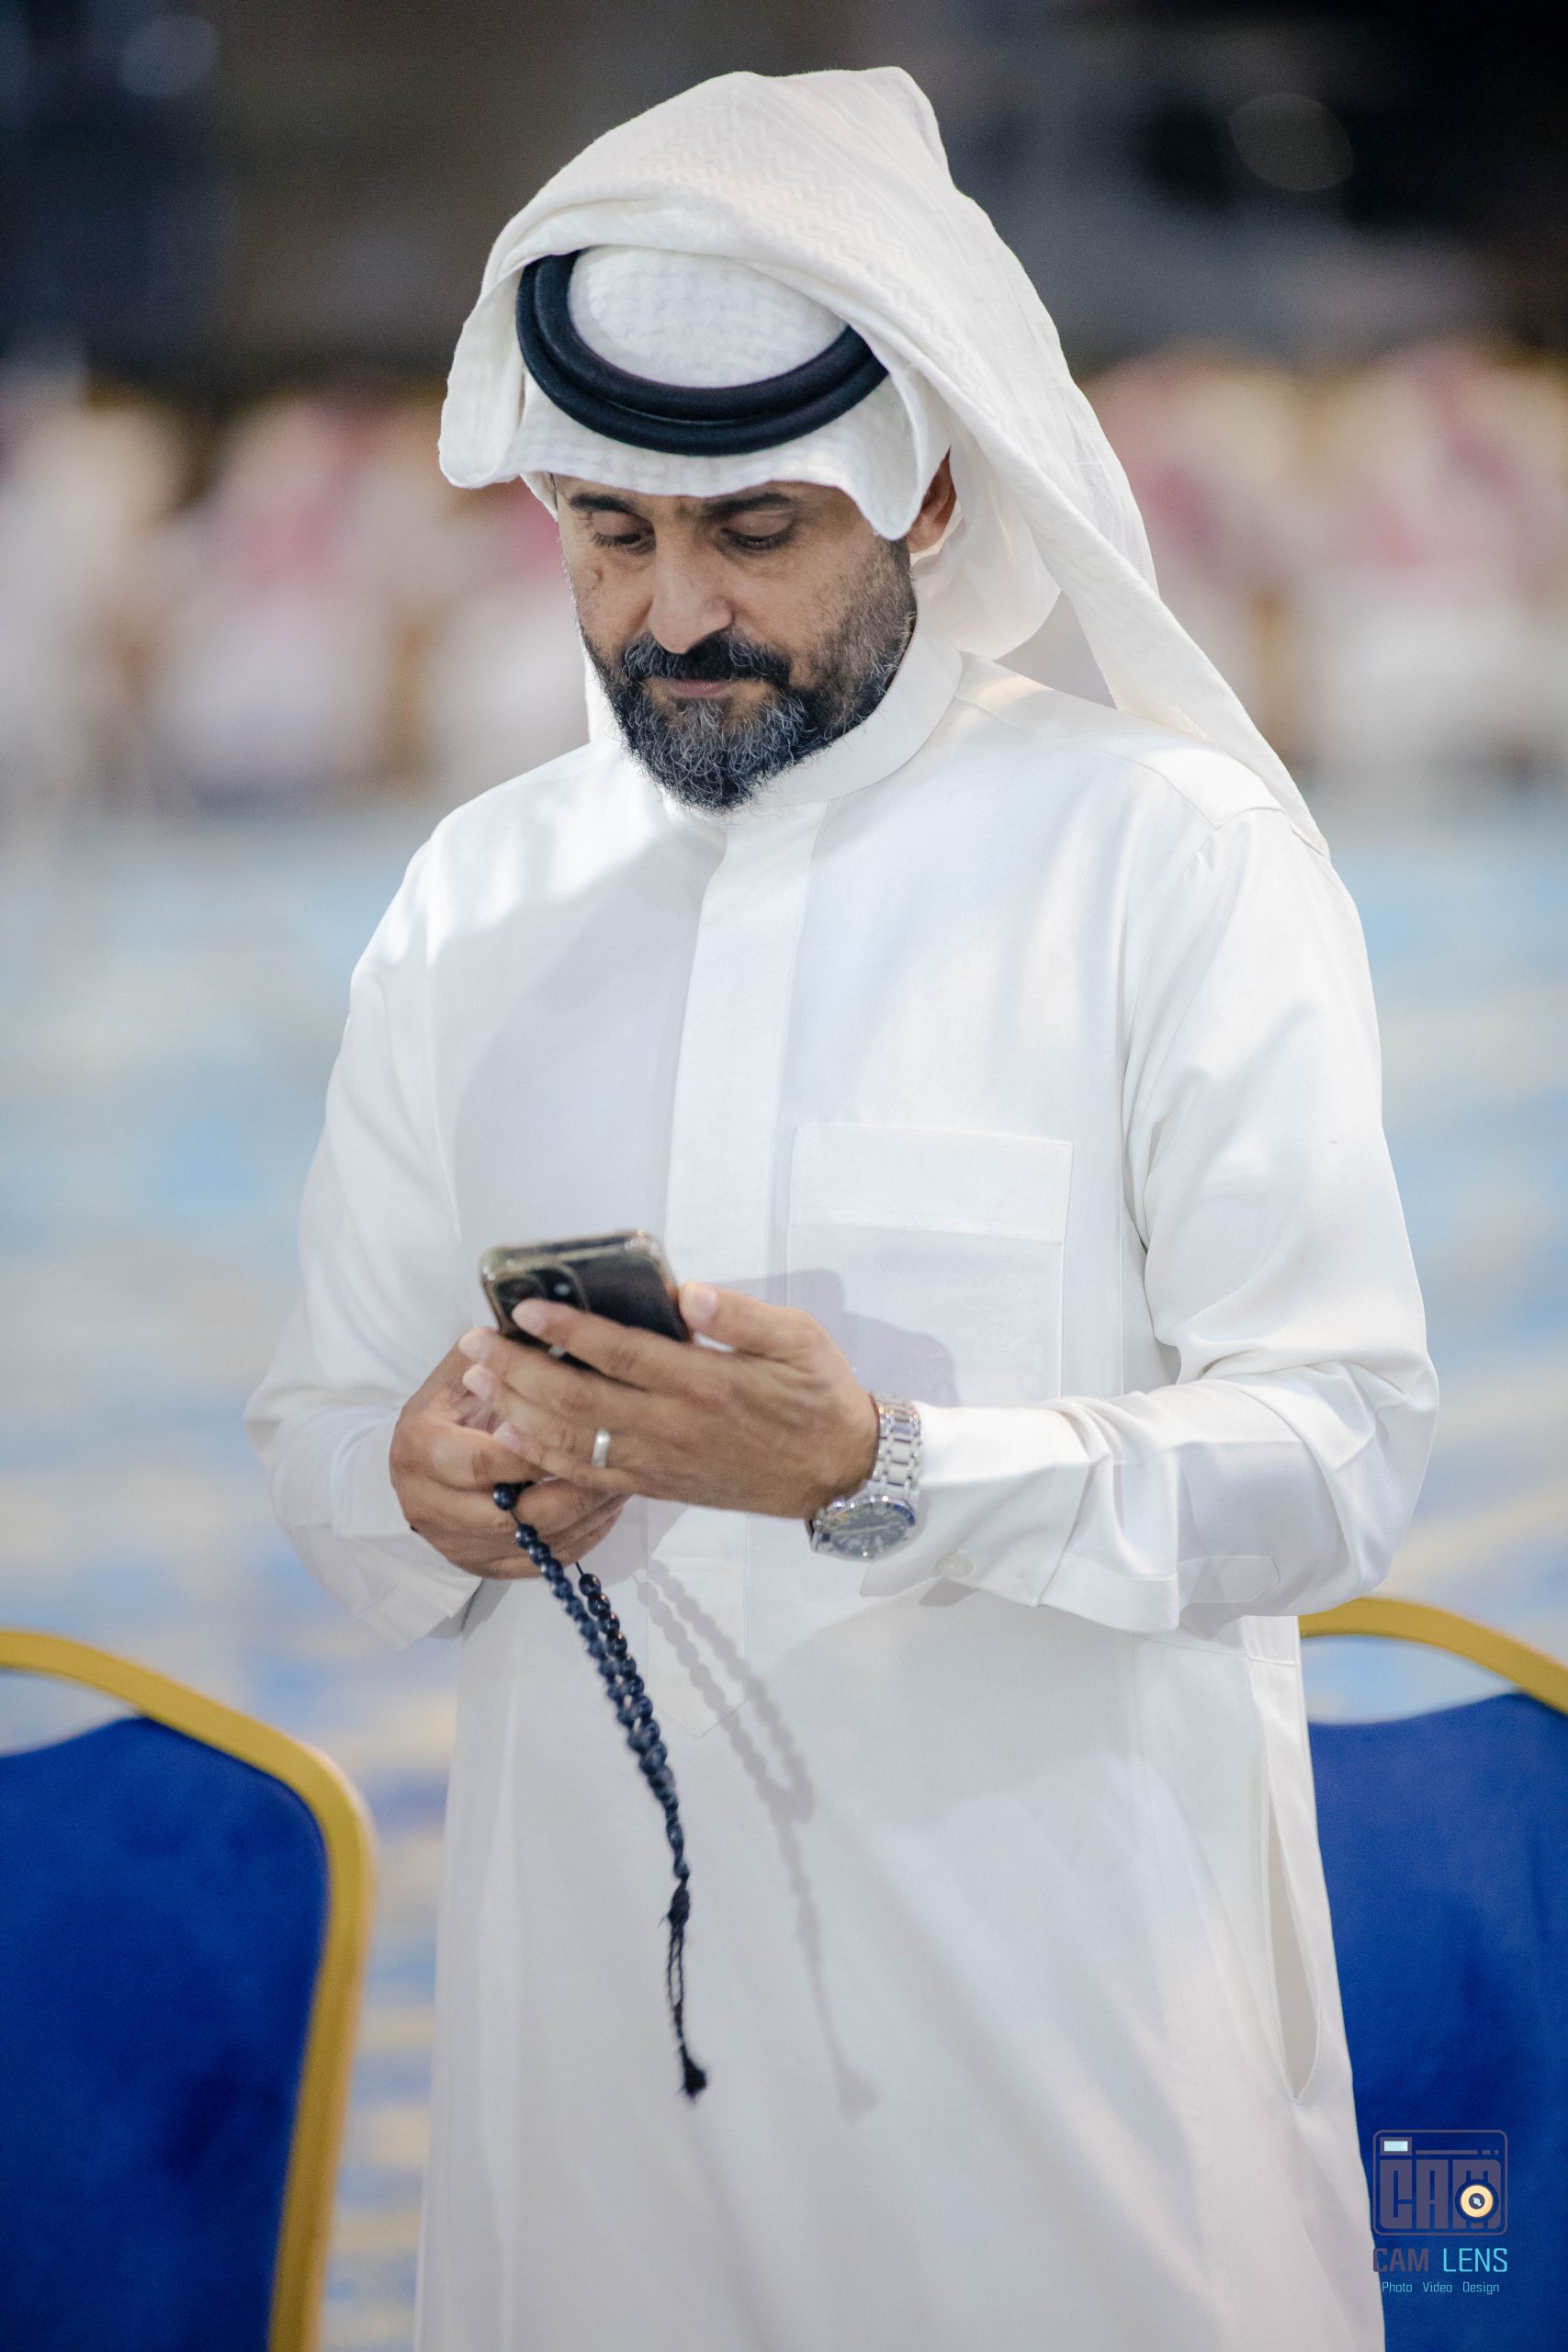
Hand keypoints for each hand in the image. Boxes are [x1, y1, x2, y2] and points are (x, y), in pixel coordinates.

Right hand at [389, 1343, 626, 1578]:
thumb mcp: (453, 1376)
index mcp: (422, 1450)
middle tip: (618, 1461)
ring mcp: (456, 1543)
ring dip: (585, 1516)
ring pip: (534, 1544)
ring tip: (624, 1482)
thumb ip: (495, 1356)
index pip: (483, 1461)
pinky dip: (580, 1539)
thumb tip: (547, 1326)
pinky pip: (540, 1565)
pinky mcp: (479, 1566)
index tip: (581, 1427)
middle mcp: (432, 1505)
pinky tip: (606, 1509)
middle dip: (572, 1490)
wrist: (409, 1471)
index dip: (534, 1449)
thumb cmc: (443, 1412)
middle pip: (512, 1515)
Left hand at [455, 1283, 879, 1520]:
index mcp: (706, 1384)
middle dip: (516, 1372)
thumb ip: (740, 1317)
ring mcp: (660, 1463)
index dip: (567, 1333)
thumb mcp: (798, 1339)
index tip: (523, 1309)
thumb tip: (687, 1292)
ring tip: (478, 1382)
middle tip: (472, 1343)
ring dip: (517, 1413)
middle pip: (577, 1402)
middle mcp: (674, 1427)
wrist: (838, 1474)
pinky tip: (513, 1435)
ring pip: (572, 1443)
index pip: (621, 1355)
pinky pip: (589, 1477)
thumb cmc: (818, 1396)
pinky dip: (544, 1458)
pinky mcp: (658, 1486)